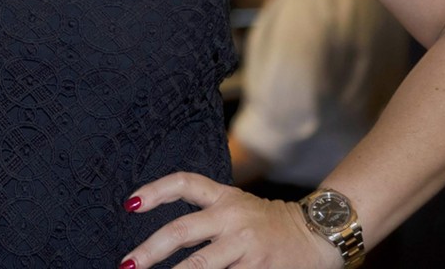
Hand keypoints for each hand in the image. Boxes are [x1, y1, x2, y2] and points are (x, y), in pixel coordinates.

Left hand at [119, 172, 342, 268]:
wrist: (316, 233)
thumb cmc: (267, 223)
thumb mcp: (237, 206)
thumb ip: (206, 215)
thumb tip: (166, 240)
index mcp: (224, 196)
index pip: (184, 183)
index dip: (155, 191)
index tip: (130, 204)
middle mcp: (232, 217)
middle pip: (181, 231)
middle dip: (150, 250)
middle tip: (128, 264)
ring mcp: (245, 245)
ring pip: (199, 265)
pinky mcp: (258, 268)